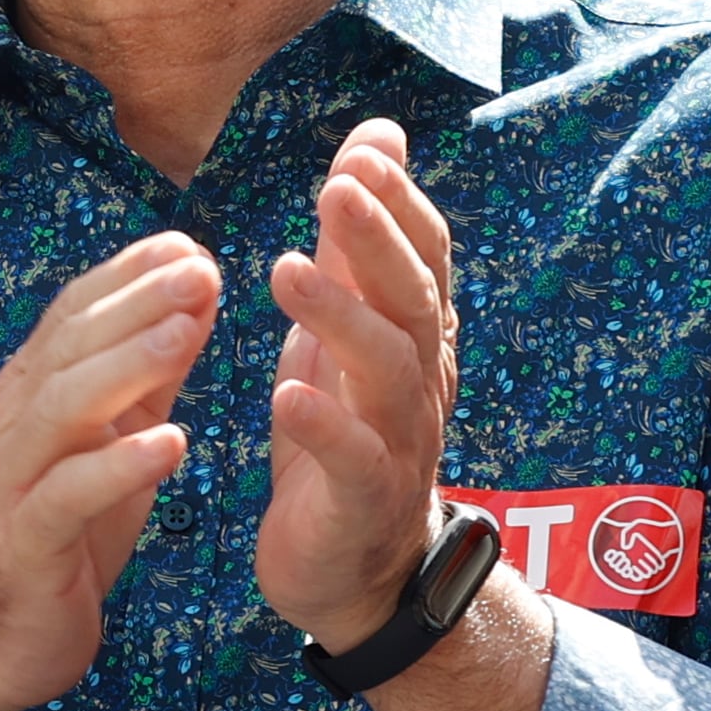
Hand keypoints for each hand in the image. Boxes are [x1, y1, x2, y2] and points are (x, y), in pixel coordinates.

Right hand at [0, 230, 214, 710]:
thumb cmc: (61, 530)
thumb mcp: (111, 439)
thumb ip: (147, 375)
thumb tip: (194, 296)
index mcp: (32, 393)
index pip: (74, 313)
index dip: (128, 276)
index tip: (190, 246)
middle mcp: (12, 424)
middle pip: (69, 347)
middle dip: (135, 303)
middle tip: (201, 268)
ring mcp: (11, 480)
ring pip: (64, 408)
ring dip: (127, 365)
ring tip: (186, 332)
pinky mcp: (24, 542)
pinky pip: (68, 497)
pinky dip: (118, 466)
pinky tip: (170, 444)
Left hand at [257, 120, 459, 651]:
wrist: (359, 570)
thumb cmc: (348, 432)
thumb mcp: (348, 327)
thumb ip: (359, 243)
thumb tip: (376, 140)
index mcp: (414, 338)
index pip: (424, 258)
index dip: (400, 205)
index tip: (364, 151)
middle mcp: (418, 383)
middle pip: (411, 301)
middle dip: (377, 241)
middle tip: (337, 187)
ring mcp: (399, 443)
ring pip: (388, 372)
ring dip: (340, 317)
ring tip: (286, 270)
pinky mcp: (363, 501)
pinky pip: (354, 462)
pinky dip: (325, 427)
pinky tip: (288, 394)